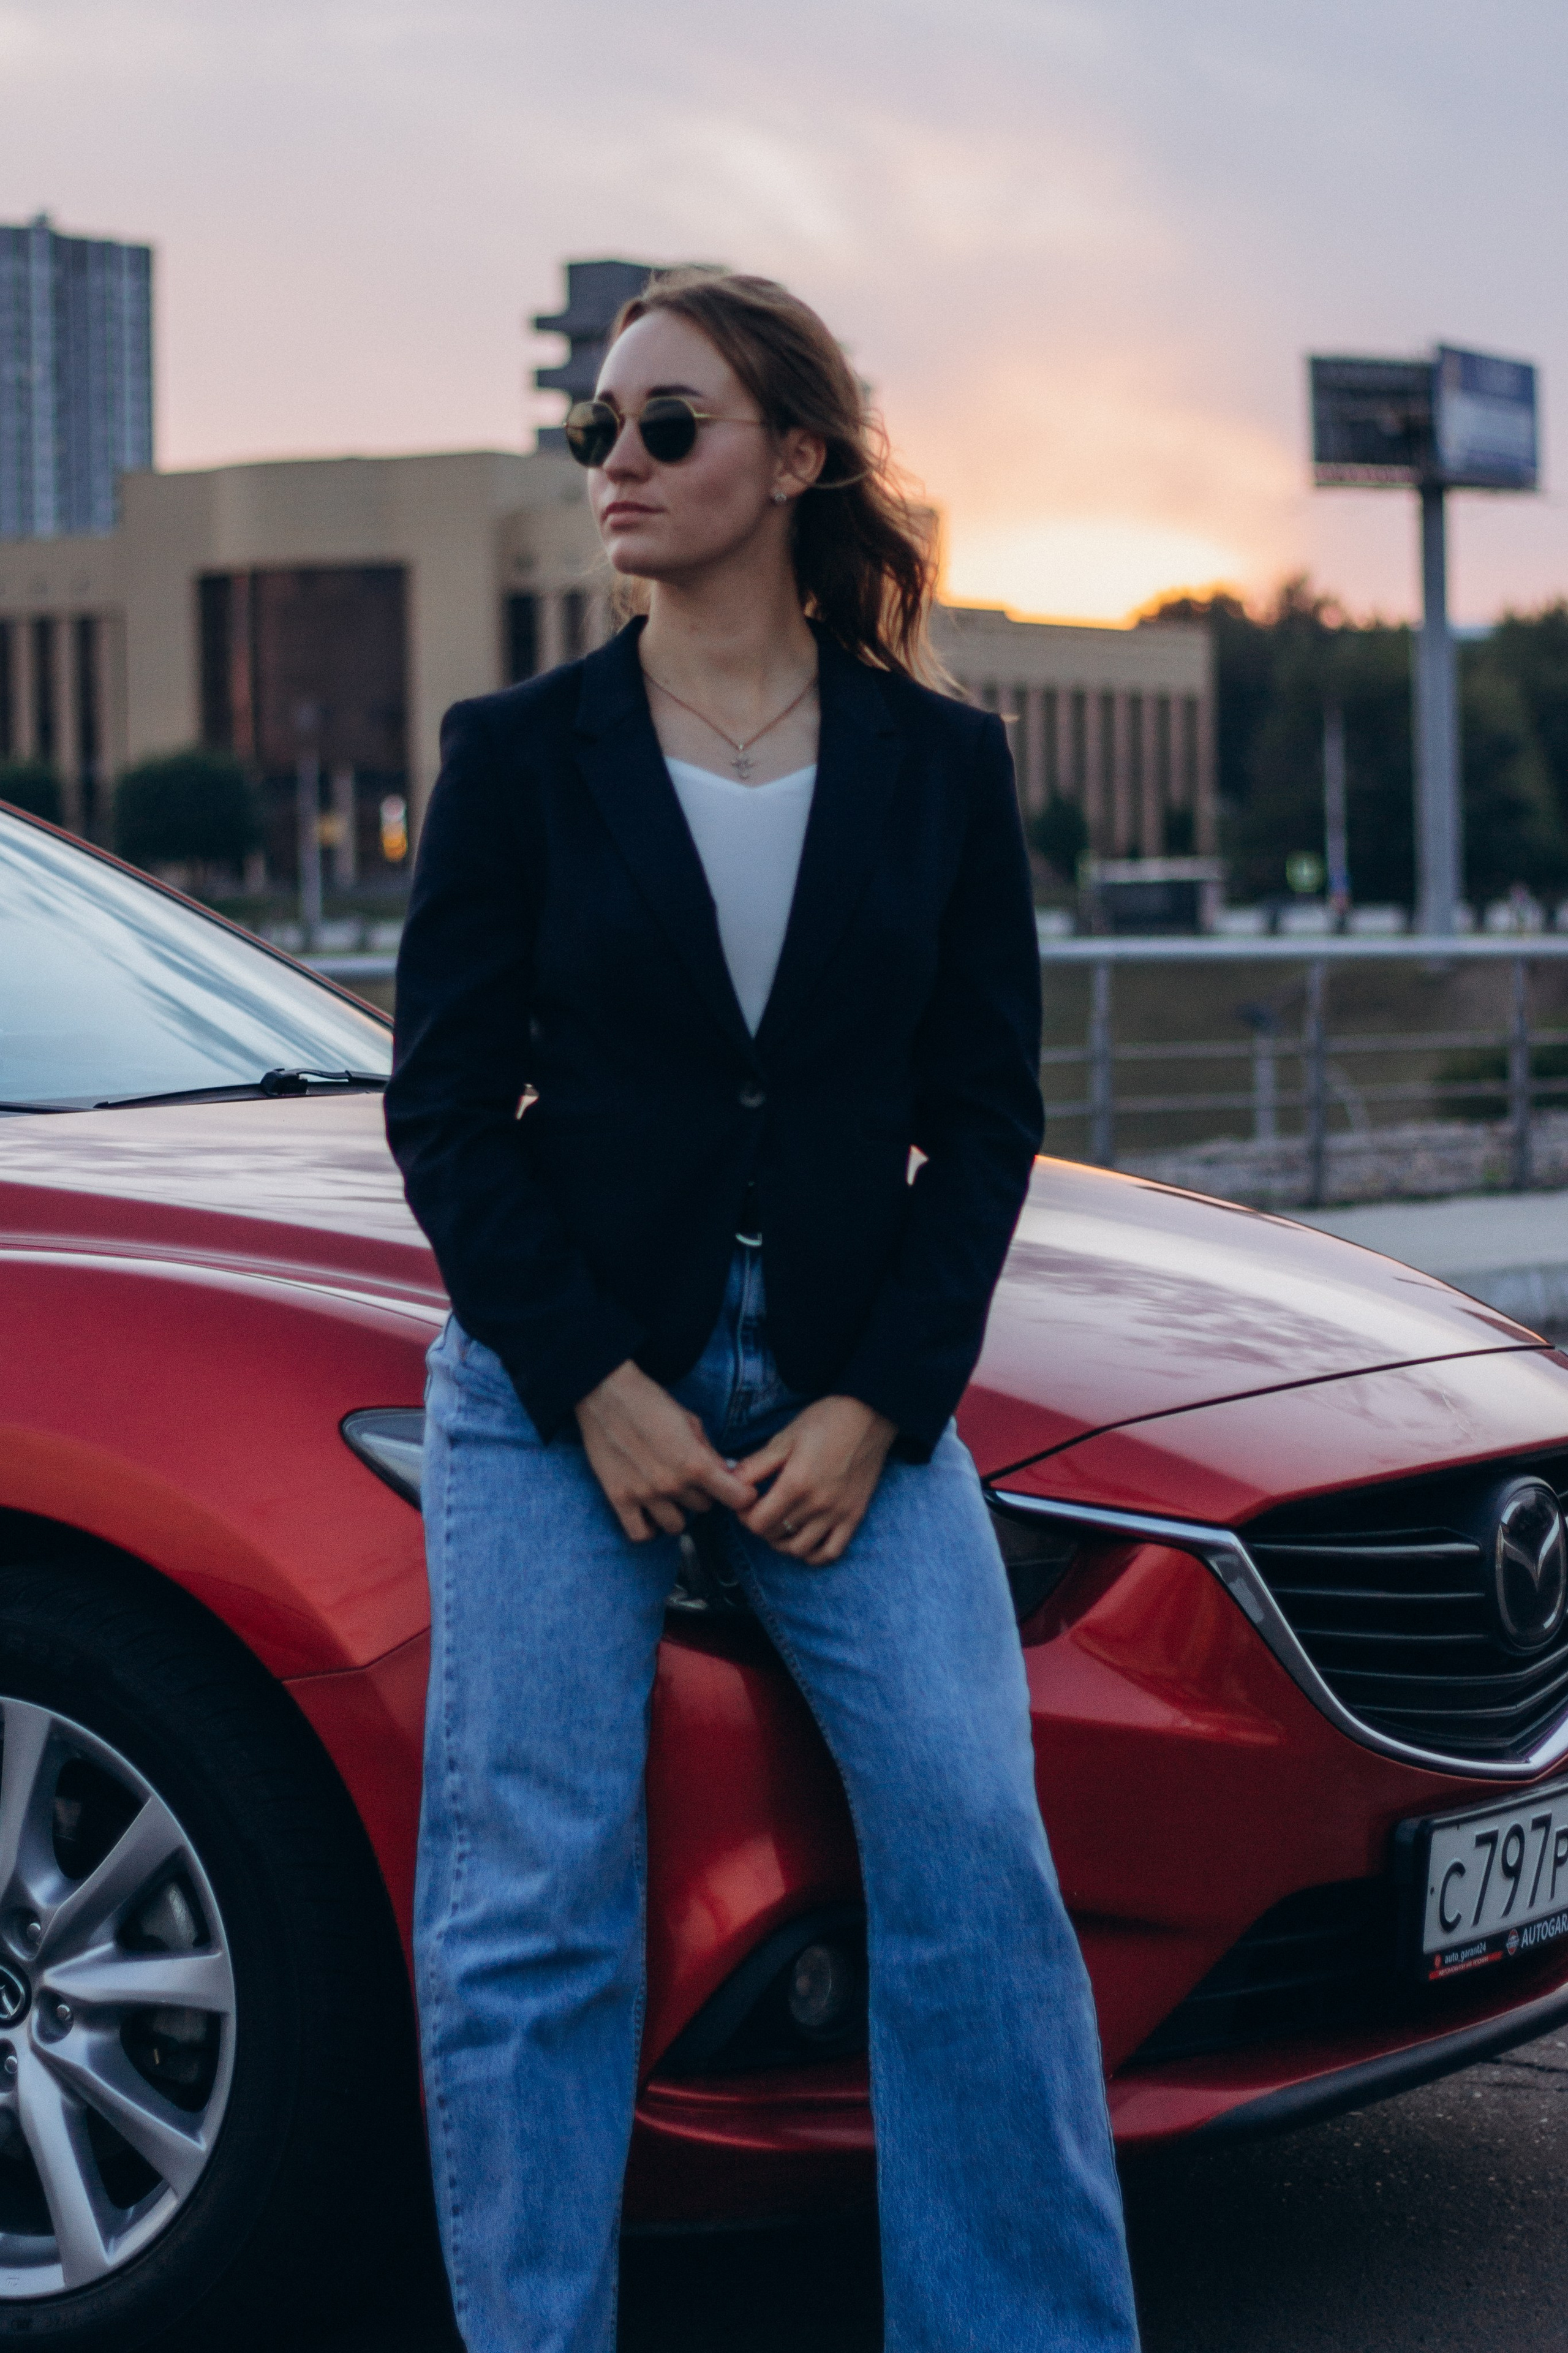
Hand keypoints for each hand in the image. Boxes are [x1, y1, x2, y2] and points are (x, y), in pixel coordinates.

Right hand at [576, 1360, 756, 1541]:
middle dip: (702, 1494)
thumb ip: (710, 1452)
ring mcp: (644, 1495)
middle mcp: (672, 1484)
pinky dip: (649, 1528)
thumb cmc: (650, 1402)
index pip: (735, 1498)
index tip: (738, 1490)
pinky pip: (640, 1534)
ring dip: (677, 1512)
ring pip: (676, 1526)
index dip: (742, 1495)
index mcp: (694, 1462)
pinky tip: (650, 1513)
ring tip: (669, 1495)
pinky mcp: (619, 1499)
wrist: (605, 1394)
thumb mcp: (690, 1421)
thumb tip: (727, 1475)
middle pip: (704, 1507)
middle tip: (690, 1478)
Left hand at [733, 1397, 897, 1564]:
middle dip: (760, 1525)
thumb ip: (755, 1465)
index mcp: (796, 1483)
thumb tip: (730, 1483)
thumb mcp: (783, 1438)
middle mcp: (817, 1505)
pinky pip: (831, 1552)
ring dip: (782, 1542)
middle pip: (774, 1536)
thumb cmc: (824, 1422)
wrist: (869, 1415)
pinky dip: (814, 1554)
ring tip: (780, 1524)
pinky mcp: (854, 1517)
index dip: (744, 1515)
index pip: (757, 1523)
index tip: (747, 1502)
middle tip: (761, 1509)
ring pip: (799, 1550)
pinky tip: (804, 1539)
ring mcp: (838, 1514)